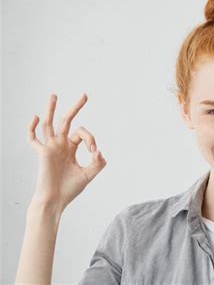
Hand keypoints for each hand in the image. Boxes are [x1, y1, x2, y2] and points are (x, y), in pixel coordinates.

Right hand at [27, 93, 106, 212]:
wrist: (55, 200)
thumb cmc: (70, 189)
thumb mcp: (88, 175)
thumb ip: (97, 164)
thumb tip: (99, 151)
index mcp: (71, 149)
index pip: (83, 134)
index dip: (91, 140)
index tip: (94, 153)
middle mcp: (60, 145)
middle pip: (67, 121)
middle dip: (76, 108)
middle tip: (85, 95)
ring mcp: (51, 148)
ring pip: (50, 124)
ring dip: (52, 109)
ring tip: (54, 94)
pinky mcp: (43, 154)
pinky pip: (33, 139)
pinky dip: (32, 128)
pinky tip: (36, 117)